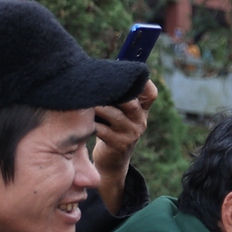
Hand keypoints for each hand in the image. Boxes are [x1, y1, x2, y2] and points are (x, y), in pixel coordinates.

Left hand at [92, 81, 157, 213]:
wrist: (112, 160)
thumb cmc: (111, 129)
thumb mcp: (120, 113)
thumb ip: (118, 96)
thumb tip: (101, 70)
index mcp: (142, 110)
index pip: (150, 93)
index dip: (141, 82)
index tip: (123, 73)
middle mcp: (140, 121)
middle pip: (129, 100)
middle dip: (109, 91)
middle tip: (91, 84)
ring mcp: (131, 134)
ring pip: (113, 114)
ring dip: (96, 106)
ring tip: (81, 99)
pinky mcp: (119, 144)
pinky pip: (101, 129)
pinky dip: (89, 122)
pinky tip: (80, 118)